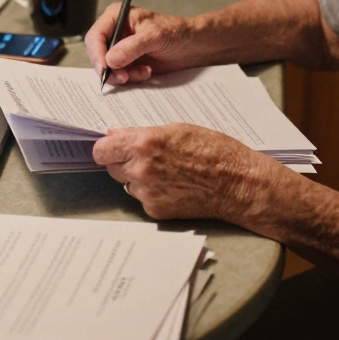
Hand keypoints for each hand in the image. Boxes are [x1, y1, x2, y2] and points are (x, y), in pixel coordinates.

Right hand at [84, 5, 196, 85]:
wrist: (192, 46)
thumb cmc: (176, 32)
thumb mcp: (154, 36)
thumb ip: (132, 47)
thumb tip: (111, 59)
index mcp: (116, 16)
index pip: (96, 36)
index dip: (97, 54)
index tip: (105, 69)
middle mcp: (115, 32)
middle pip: (98, 54)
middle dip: (110, 68)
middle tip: (123, 78)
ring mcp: (121, 48)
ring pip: (108, 68)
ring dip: (124, 75)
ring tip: (143, 72)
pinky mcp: (128, 62)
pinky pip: (120, 75)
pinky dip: (131, 77)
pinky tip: (146, 72)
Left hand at [92, 123, 285, 221]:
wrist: (237, 183)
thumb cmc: (214, 150)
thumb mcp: (177, 129)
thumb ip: (142, 133)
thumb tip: (116, 135)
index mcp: (144, 144)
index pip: (101, 149)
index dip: (107, 147)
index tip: (112, 147)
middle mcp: (140, 170)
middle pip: (110, 167)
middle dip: (122, 161)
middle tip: (144, 157)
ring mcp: (146, 193)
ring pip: (126, 183)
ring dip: (137, 177)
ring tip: (166, 171)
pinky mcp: (155, 210)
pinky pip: (142, 198)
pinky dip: (152, 192)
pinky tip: (174, 185)